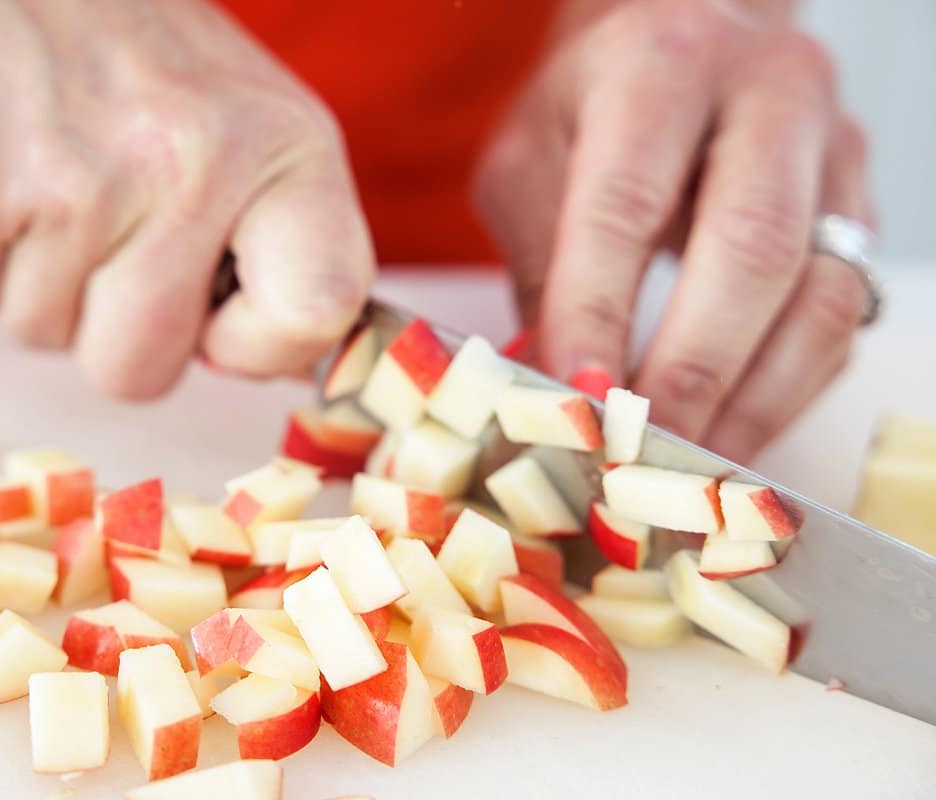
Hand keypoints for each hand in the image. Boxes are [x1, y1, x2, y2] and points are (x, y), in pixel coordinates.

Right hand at [0, 0, 373, 397]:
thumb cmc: (136, 52)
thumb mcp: (253, 120)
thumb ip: (280, 241)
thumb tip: (280, 365)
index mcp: (286, 148)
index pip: (318, 315)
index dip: (259, 347)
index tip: (221, 318)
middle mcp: (188, 167)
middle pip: (141, 372)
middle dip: (113, 331)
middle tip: (107, 240)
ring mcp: (73, 187)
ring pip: (43, 337)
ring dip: (39, 283)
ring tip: (49, 180)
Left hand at [473, 0, 872, 462]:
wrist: (687, 41)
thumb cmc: (592, 107)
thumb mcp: (530, 158)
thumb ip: (536, 260)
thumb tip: (546, 384)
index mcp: (662, 66)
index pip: (627, 203)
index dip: (598, 310)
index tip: (573, 395)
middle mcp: (769, 95)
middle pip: (753, 250)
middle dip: (691, 369)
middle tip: (637, 448)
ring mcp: (832, 152)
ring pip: (818, 297)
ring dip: (750, 402)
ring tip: (684, 464)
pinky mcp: (860, 210)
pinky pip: (839, 320)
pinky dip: (783, 394)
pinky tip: (727, 434)